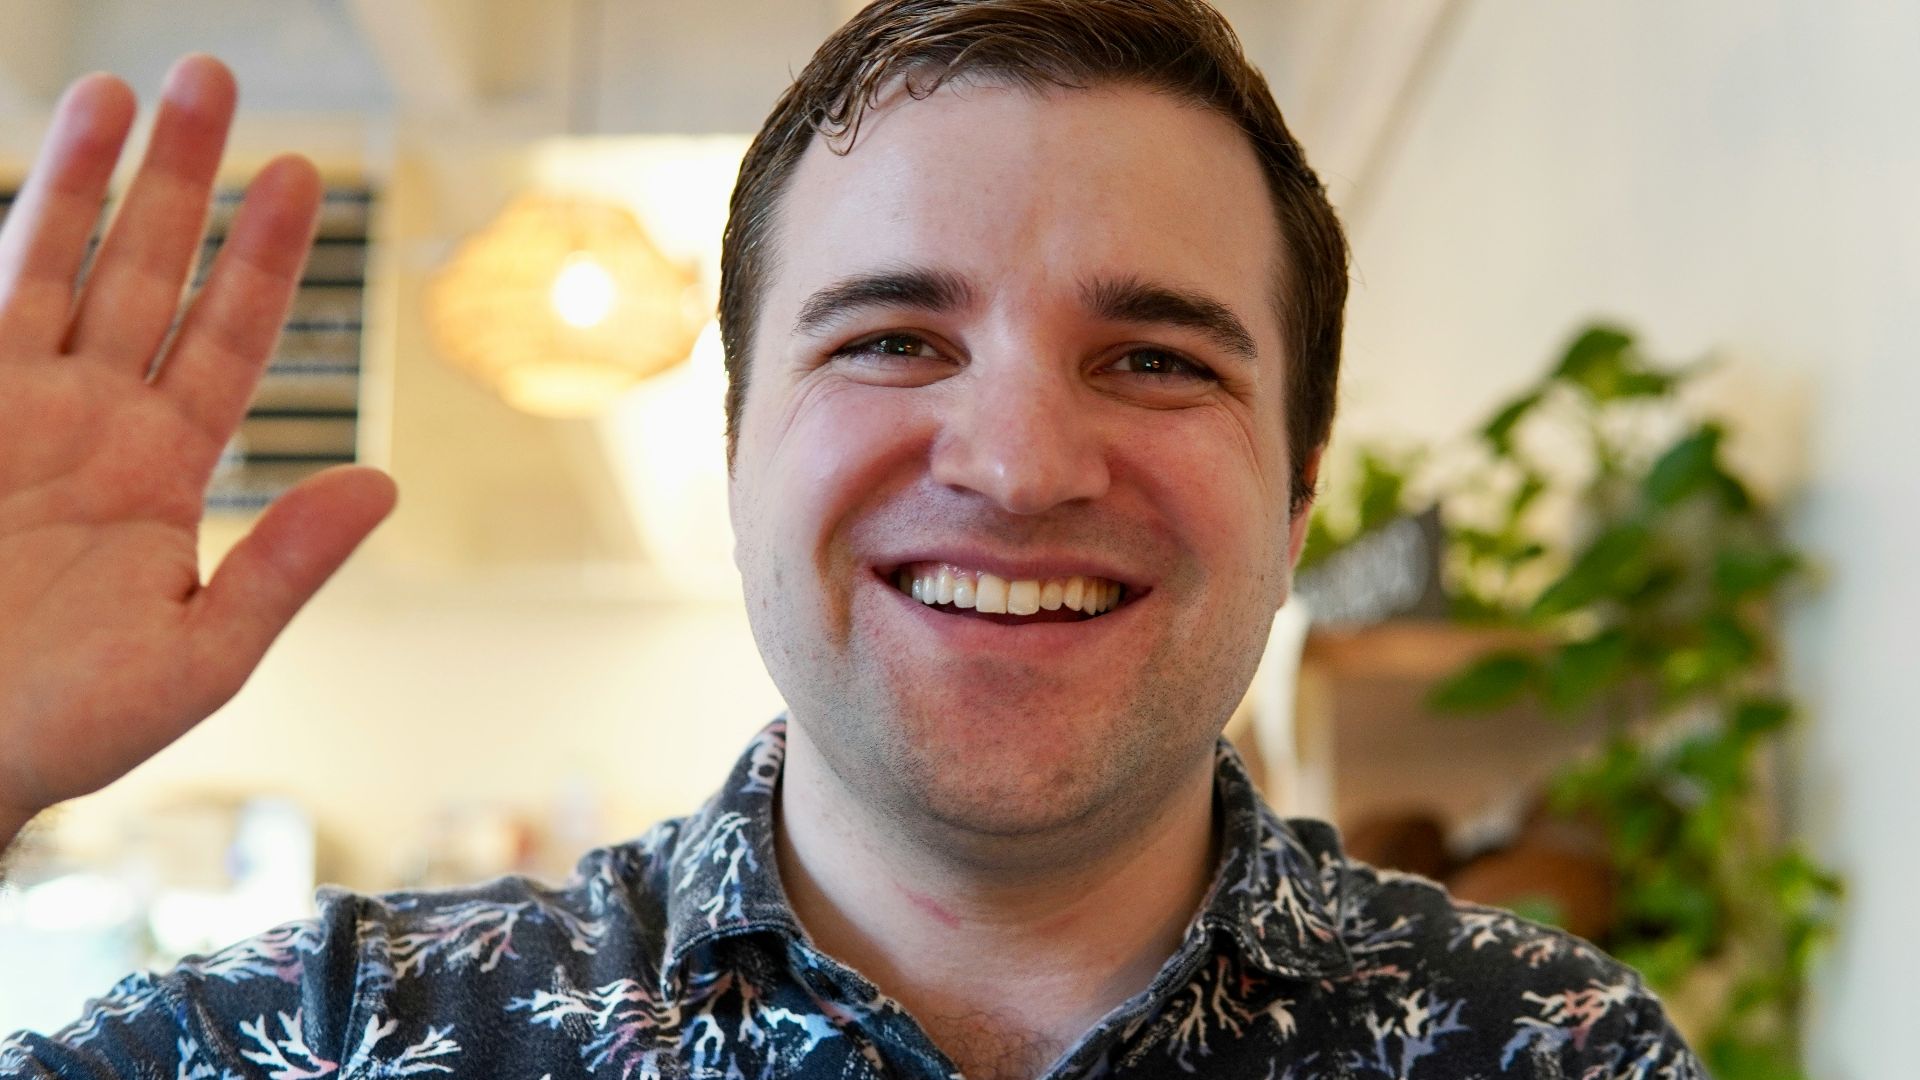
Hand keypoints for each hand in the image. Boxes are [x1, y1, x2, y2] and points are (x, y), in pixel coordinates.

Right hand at [0, 57, 395, 829]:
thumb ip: (284, 567)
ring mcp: (9, 411)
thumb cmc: (64, 726)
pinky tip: (21, 184)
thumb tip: (379, 484)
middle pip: (147, 273)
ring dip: (81, 181)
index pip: (229, 337)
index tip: (300, 174)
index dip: (264, 257)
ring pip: (52, 268)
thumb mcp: (200, 656)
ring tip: (113, 89)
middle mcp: (91, 421)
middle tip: (212, 77)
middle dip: (179, 180)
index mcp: (163, 469)